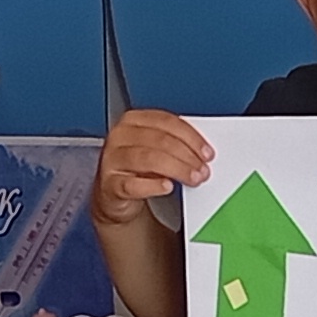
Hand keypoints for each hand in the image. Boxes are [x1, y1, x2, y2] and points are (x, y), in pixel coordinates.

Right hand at [92, 111, 213, 227]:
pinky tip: (167, 187)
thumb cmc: (138, 170)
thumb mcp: (156, 151)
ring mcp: (112, 159)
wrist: (115, 196)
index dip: (191, 137)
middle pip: (160, 140)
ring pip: (148, 158)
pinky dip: (153, 186)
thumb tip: (202, 151)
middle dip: (187, 155)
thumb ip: (175, 144)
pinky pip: (132, 184)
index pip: (166, 122)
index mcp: (133, 121)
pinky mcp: (109, 184)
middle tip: (203, 169)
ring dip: (177, 169)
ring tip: (192, 179)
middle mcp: (120, 136)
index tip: (207, 152)